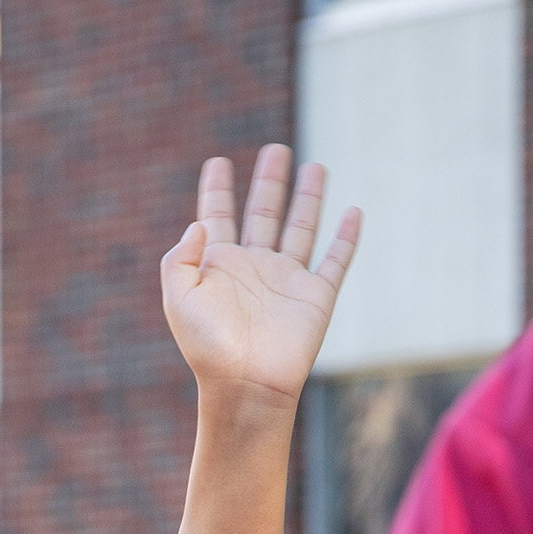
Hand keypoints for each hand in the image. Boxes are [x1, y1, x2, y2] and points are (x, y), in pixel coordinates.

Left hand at [160, 144, 360, 410]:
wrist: (246, 383)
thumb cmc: (209, 346)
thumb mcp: (179, 298)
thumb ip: (180, 258)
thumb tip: (198, 224)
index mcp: (218, 266)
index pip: (218, 216)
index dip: (217, 189)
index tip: (217, 162)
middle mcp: (253, 267)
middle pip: (263, 212)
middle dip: (268, 181)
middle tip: (274, 150)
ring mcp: (286, 280)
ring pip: (300, 227)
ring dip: (307, 197)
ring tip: (314, 165)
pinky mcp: (316, 296)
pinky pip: (335, 260)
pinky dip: (346, 237)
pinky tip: (353, 212)